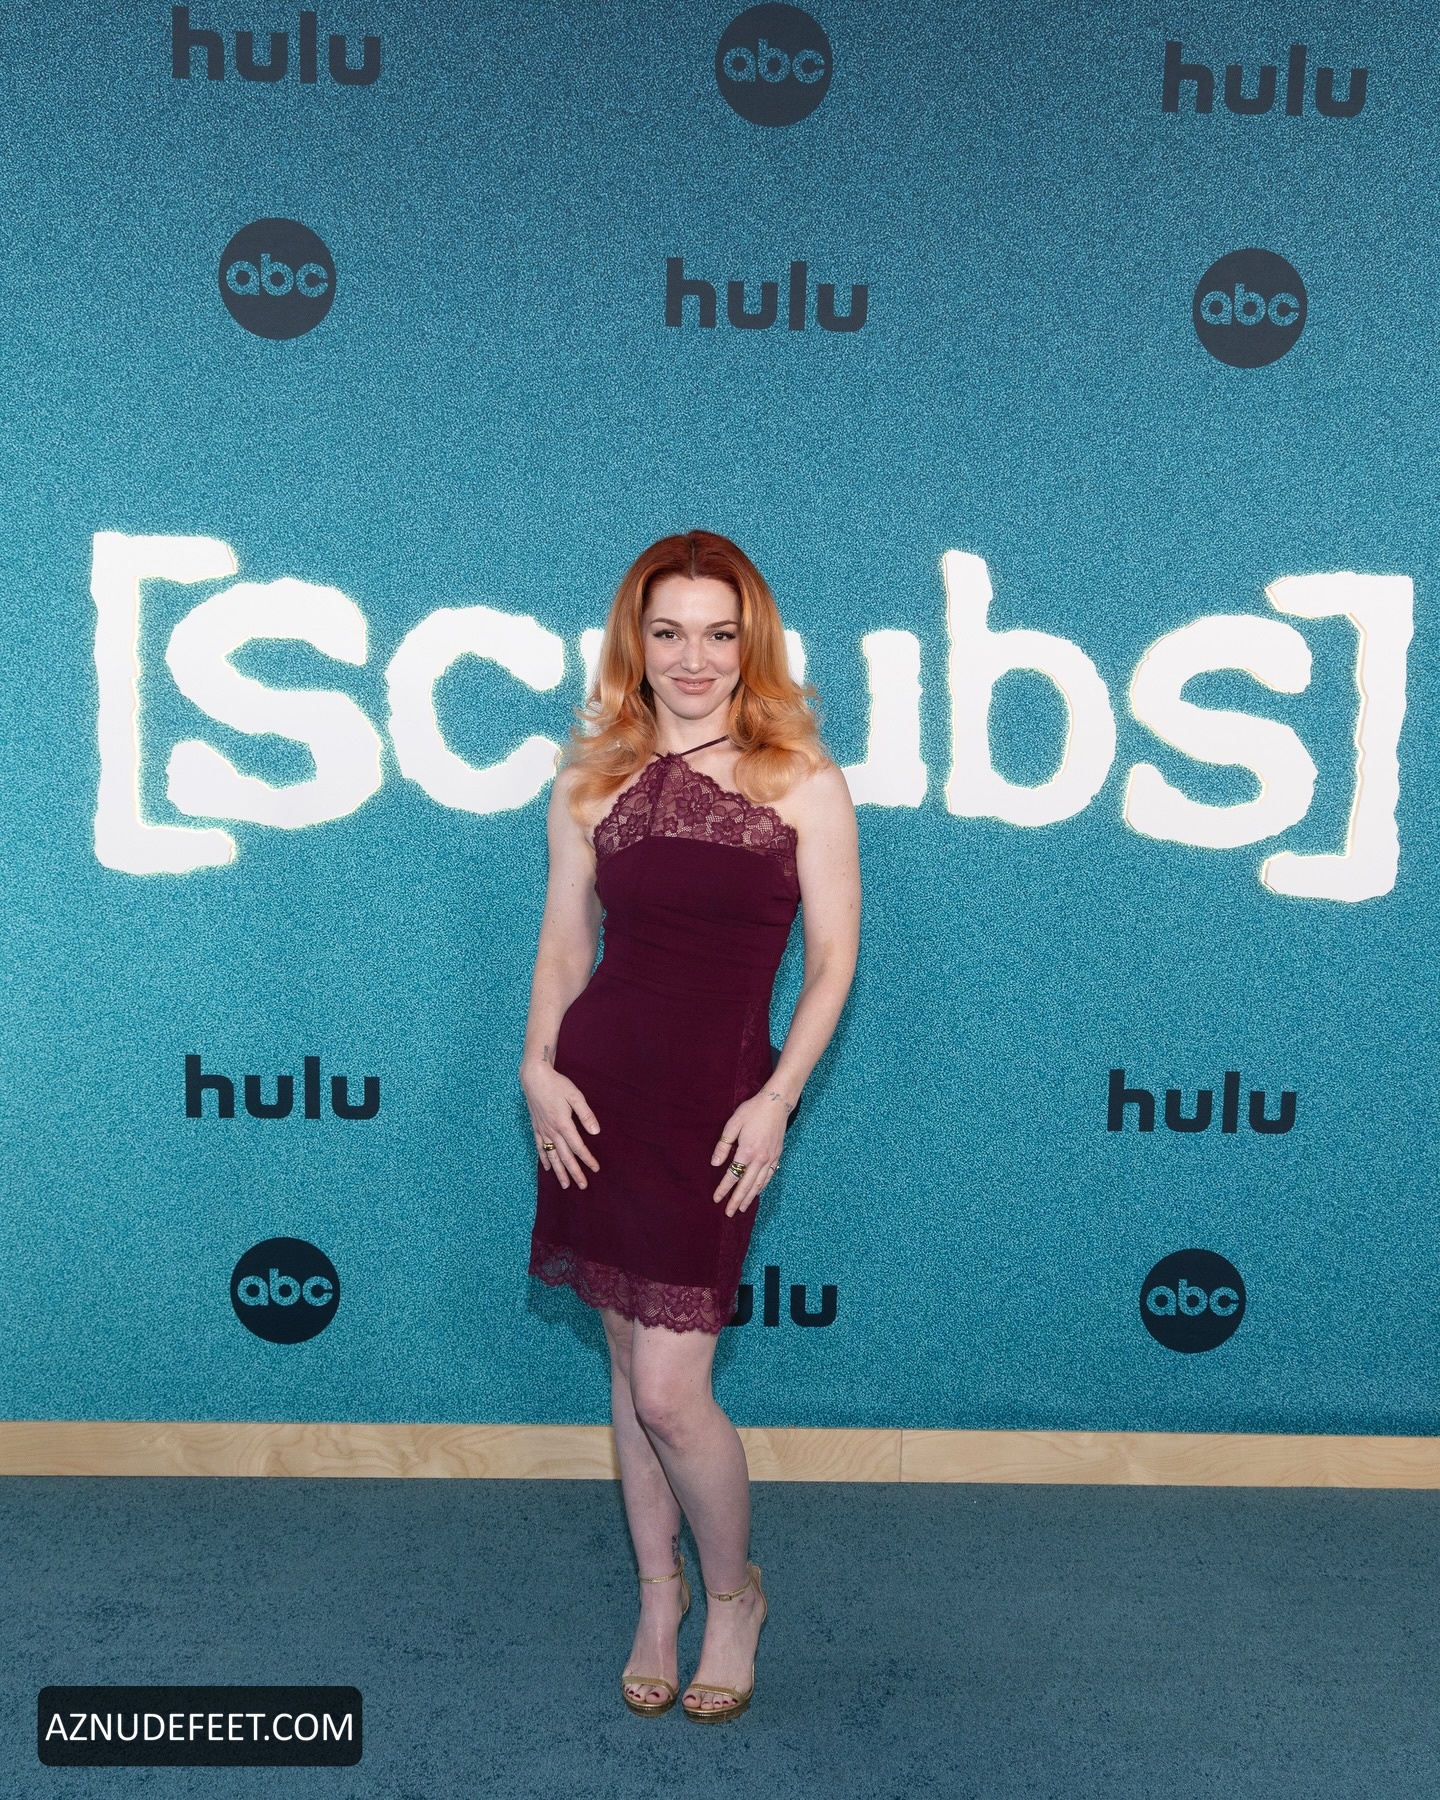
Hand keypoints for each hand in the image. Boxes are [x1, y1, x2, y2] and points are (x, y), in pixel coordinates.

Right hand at [521, 1059, 599, 1189]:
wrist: (534, 1077)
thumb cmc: (557, 1084)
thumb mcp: (575, 1096)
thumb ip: (586, 1115)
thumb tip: (595, 1132)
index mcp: (563, 1124)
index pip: (578, 1147)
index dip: (587, 1159)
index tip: (595, 1169)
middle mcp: (552, 1131)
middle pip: (565, 1157)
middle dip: (574, 1172)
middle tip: (582, 1186)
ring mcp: (542, 1130)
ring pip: (551, 1156)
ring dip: (559, 1171)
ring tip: (565, 1185)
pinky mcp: (536, 1127)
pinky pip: (540, 1147)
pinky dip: (544, 1159)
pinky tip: (547, 1168)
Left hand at [711, 1089, 789, 1217]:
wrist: (776, 1103)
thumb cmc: (753, 1111)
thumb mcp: (733, 1124)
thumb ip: (723, 1145)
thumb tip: (715, 1163)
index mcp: (747, 1151)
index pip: (732, 1176)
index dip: (723, 1189)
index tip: (716, 1199)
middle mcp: (760, 1159)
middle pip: (746, 1185)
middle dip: (737, 1200)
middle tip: (729, 1213)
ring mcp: (770, 1158)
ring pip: (759, 1184)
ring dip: (750, 1197)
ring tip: (742, 1208)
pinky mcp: (777, 1156)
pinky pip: (769, 1176)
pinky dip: (762, 1187)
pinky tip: (757, 1192)